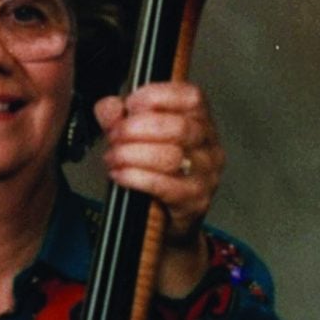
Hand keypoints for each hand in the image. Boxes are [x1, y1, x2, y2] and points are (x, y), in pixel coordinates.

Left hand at [95, 80, 221, 297]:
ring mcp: (206, 176)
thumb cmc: (155, 174)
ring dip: (132, 154)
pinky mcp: (195, 201)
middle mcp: (210, 147)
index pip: (192, 97)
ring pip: (171, 156)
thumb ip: (119, 118)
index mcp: (201, 122)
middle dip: (138, 128)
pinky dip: (136, 177)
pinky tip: (119, 174)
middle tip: (114, 136)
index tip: (130, 103)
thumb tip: (109, 106)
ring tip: (112, 157)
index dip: (158, 95)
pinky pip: (164, 185)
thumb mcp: (134, 140)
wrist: (167, 224)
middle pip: (179, 127)